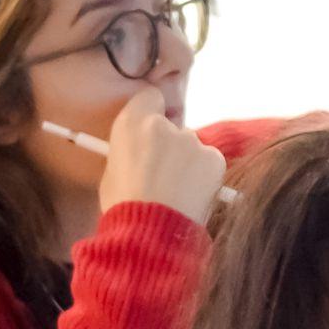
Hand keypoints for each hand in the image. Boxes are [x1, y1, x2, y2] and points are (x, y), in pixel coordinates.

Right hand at [98, 88, 226, 224]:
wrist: (150, 231)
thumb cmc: (124, 205)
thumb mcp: (113, 171)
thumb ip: (131, 151)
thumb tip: (143, 152)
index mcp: (132, 123)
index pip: (149, 97)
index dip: (150, 113)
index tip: (149, 132)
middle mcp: (165, 125)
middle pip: (172, 127)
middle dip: (169, 145)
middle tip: (162, 173)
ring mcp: (193, 140)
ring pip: (192, 146)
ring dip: (187, 161)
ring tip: (177, 191)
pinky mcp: (215, 157)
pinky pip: (208, 161)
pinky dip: (203, 174)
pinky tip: (192, 194)